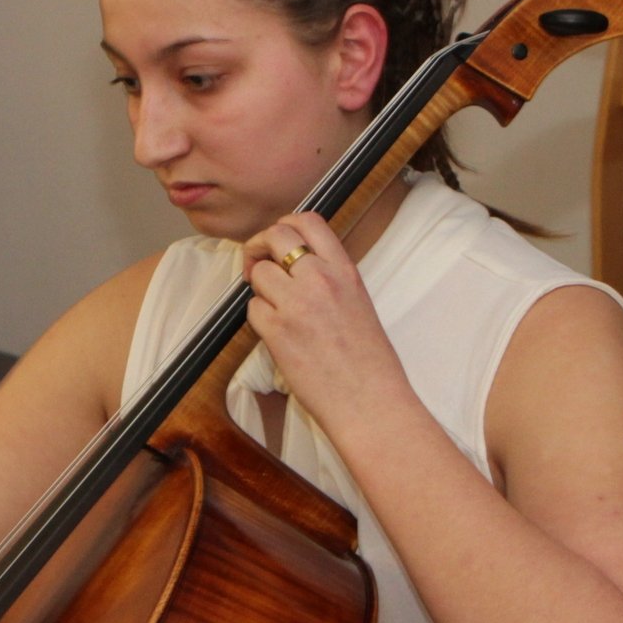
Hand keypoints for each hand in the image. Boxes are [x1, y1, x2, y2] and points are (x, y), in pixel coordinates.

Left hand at [240, 214, 410, 434]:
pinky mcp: (277, 331)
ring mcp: (297, 303)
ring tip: (275, 310)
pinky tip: (278, 335)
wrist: (370, 401)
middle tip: (256, 265)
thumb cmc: (369, 363)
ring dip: (259, 289)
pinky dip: (259, 319)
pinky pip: (252, 309)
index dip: (285, 225)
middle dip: (258, 246)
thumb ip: (330, 279)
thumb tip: (297, 268)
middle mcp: (320, 279)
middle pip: (274, 235)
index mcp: (345, 270)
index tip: (278, 244)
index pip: (308, 221)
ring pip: (259, 273)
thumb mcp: (358, 303)